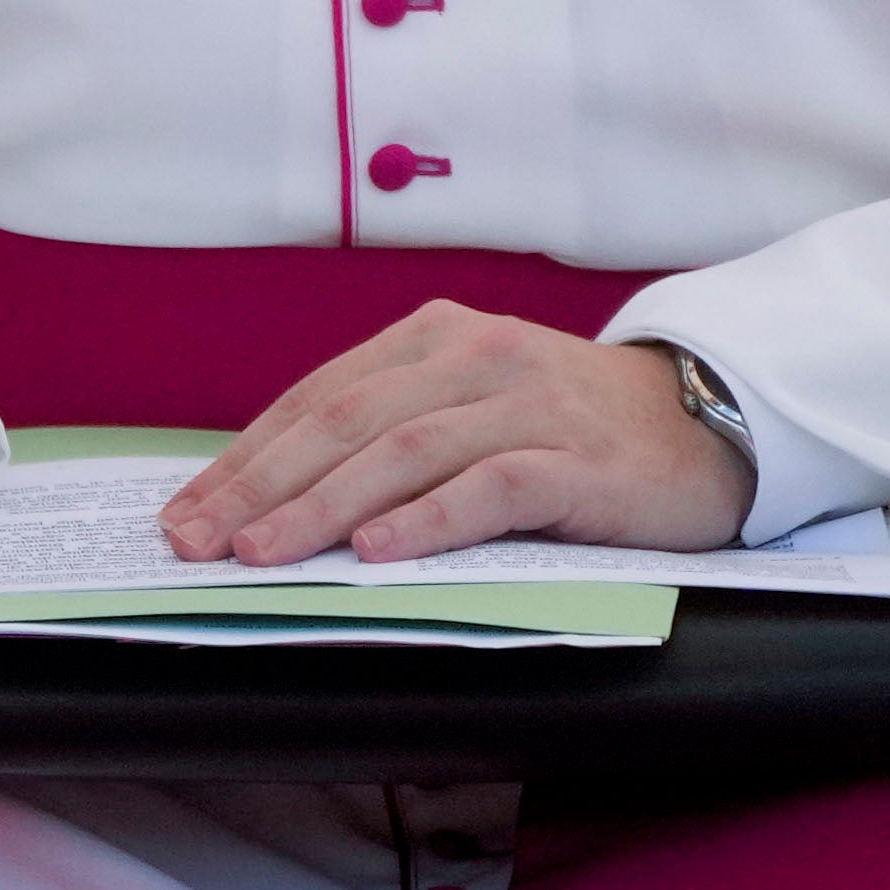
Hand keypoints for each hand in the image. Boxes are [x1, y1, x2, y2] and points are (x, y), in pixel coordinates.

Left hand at [156, 305, 750, 564]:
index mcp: (433, 336)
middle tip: (197, 541)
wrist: (706, 420)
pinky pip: (493, 487)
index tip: (183, 512)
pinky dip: (428, 520)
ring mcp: (530, 404)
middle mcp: (475, 356)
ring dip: (322, 506)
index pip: (318, 399)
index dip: (244, 456)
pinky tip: (377, 552)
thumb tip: (272, 494)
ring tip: (263, 553)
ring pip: (405, 452)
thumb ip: (391, 430)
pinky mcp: (581, 460)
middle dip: (259, 485)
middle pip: (345, 422)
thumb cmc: (569, 427)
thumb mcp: (471, 407)